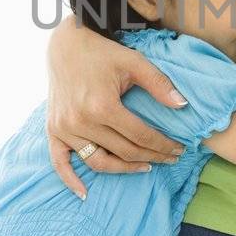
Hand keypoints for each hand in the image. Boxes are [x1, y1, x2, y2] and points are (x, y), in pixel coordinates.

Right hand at [46, 17, 187, 199]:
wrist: (67, 43)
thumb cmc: (104, 52)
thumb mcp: (135, 63)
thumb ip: (160, 85)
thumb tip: (183, 106)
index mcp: (102, 105)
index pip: (141, 136)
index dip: (163, 145)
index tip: (179, 149)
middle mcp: (81, 121)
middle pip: (123, 151)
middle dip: (152, 157)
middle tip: (170, 158)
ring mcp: (64, 128)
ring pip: (98, 162)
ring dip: (123, 170)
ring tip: (144, 167)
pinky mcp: (52, 129)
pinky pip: (60, 162)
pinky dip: (71, 180)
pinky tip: (85, 192)